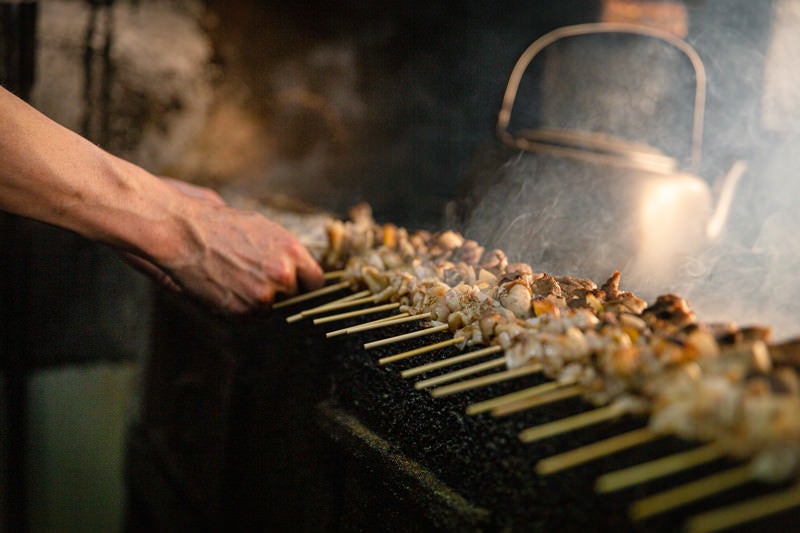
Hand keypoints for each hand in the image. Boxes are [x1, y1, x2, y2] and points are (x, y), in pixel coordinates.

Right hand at [123, 179, 324, 312]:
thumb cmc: (220, 226)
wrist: (183, 234)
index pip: (315, 281)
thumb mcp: (263, 229)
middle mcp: (283, 275)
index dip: (303, 284)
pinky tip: (224, 288)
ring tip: (235, 279)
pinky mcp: (241, 311)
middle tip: (256, 279)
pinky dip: (239, 309)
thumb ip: (285, 253)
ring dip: (258, 301)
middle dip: (280, 292)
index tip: (295, 285)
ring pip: (271, 309)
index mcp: (292, 251)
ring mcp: (263, 296)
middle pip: (295, 297)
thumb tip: (297, 270)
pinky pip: (249, 318)